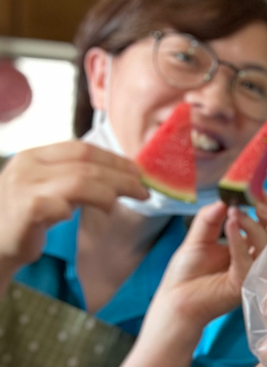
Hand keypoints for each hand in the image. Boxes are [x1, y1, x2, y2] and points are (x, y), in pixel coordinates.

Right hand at [0, 141, 147, 278]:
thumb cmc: (27, 218)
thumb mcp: (50, 188)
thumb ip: (76, 177)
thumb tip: (124, 175)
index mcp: (34, 155)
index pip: (82, 148)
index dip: (114, 159)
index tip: (138, 171)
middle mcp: (27, 165)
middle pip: (86, 164)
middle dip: (121, 177)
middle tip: (142, 191)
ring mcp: (24, 186)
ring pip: (80, 182)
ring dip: (108, 193)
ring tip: (118, 205)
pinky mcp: (26, 209)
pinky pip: (62, 206)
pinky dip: (74, 211)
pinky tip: (72, 217)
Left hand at [153, 197, 266, 332]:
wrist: (175, 302)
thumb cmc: (185, 273)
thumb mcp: (197, 239)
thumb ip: (209, 219)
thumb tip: (223, 200)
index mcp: (246, 249)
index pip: (264, 226)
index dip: (265, 208)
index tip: (259, 190)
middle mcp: (254, 260)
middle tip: (255, 202)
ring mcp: (252, 272)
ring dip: (252, 225)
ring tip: (235, 213)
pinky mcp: (244, 283)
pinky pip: (248, 258)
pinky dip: (239, 239)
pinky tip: (231, 224)